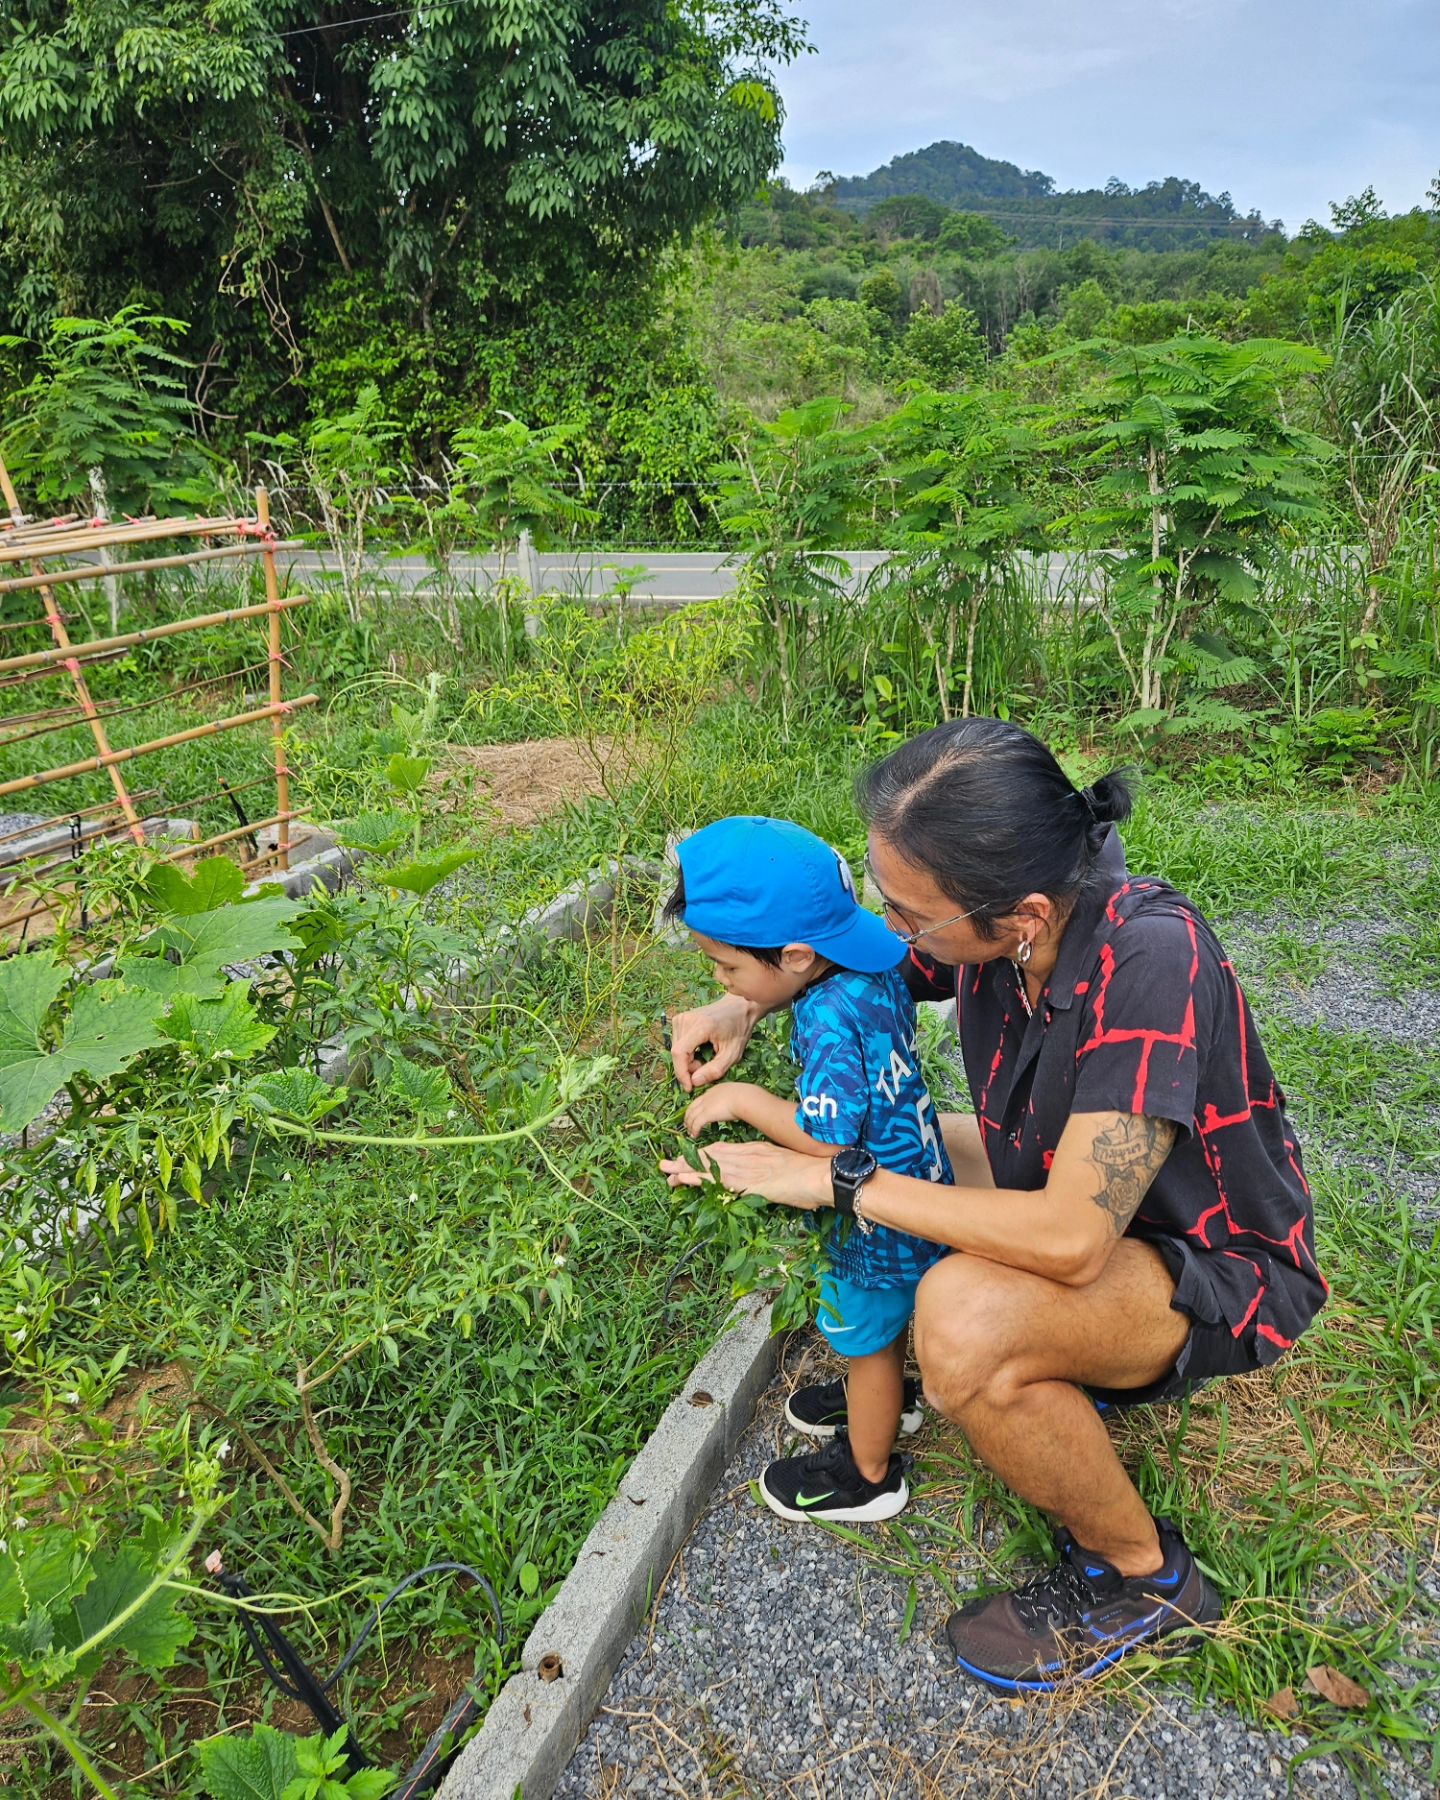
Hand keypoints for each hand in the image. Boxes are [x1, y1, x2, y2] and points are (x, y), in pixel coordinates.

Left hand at [659, 1140, 831, 1210]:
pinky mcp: (748, 1183)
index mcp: (755, 1150)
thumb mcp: (785, 1165)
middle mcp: (747, 1156)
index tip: (686, 1158)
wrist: (821, 1175)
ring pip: (708, 1167)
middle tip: (665, 1164)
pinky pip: (717, 1180)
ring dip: (684, 1170)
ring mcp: (747, 1168)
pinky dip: (698, 1179)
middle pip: (709, 1156)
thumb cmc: (810, 1173)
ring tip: (665, 1173)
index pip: (721, 1150)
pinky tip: (684, 1180)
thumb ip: (770, 1168)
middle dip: (686, 1161)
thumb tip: (763, 1178)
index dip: (701, 1155)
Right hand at [668, 995, 759, 1092]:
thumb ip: (715, 1070)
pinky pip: (678, 1044)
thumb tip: (694, 1082)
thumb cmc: (738, 1030)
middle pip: (677, 1053)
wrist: (739, 1007)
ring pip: (676, 1050)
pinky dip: (687, 1053)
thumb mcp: (733, 1054)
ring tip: (706, 1058)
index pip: (679, 1053)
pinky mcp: (679, 1019)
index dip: (681, 1073)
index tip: (689, 1087)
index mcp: (700, 1026)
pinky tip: (700, 1051)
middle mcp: (686, 1019)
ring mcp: (681, 1018)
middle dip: (689, 1068)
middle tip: (706, 1069)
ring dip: (688, 1061)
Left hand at [683, 1082, 751, 1135]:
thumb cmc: (746, 1096)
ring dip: (690, 1125)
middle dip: (688, 1116)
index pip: (701, 1099)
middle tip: (688, 1124)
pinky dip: (694, 1130)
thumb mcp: (737, 1094)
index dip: (696, 1107)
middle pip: (692, 1107)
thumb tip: (737, 1105)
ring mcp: (705, 1105)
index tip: (695, 1114)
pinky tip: (695, 1135)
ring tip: (690, 1133)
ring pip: (692, 1116)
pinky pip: (696, 1124)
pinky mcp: (706, 1114)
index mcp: (715, 1090)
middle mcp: (707, 1096)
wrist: (745, 1098)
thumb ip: (733, 1099)